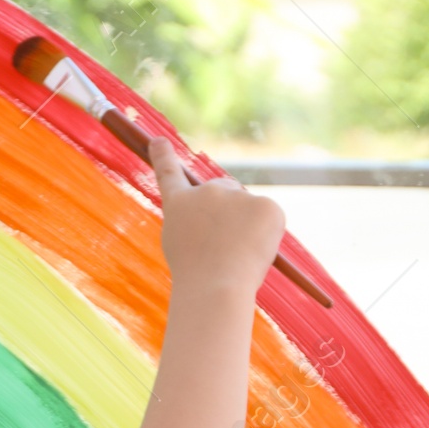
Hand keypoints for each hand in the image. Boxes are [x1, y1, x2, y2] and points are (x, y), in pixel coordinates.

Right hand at [150, 139, 284, 302]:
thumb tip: (233, 218)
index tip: (158, 140)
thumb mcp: (185, 248)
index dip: (164, 157)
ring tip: (235, 258)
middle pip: (226, 193)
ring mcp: (237, 195)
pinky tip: (253, 253)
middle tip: (222, 248)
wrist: (214, 287)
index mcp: (179, 206)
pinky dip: (267, 237)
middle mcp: (206, 191)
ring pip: (249, 211)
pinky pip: (270, 219)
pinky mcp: (266, 205)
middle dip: (230, 214)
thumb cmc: (196, 278)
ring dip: (247, 230)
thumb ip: (202, 224)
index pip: (170, 175)